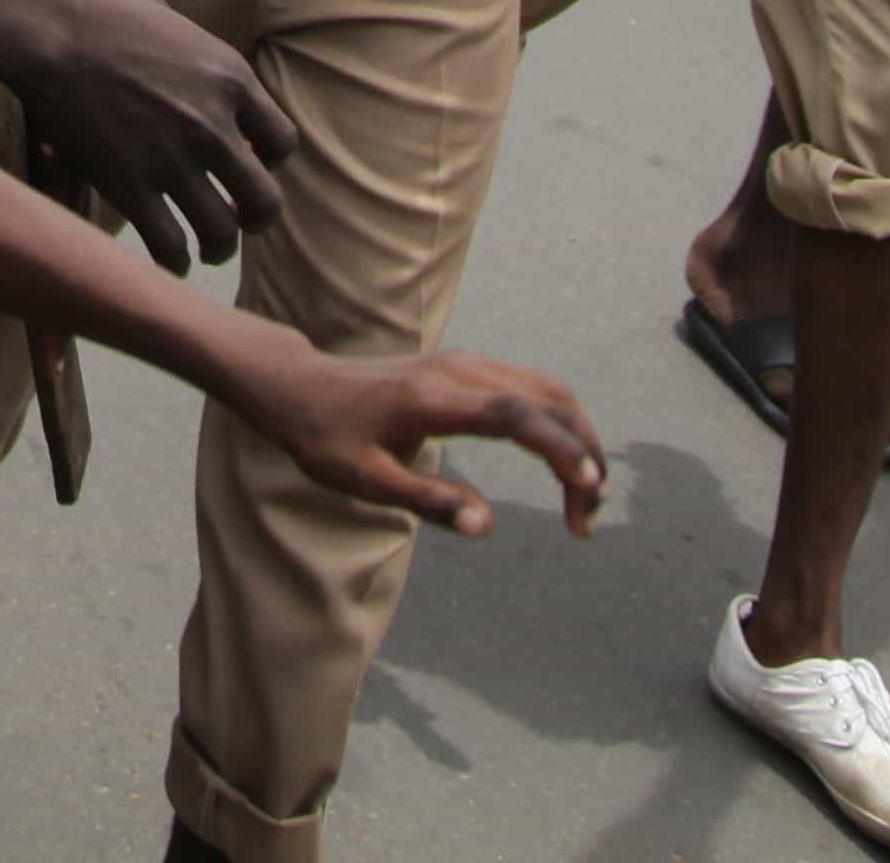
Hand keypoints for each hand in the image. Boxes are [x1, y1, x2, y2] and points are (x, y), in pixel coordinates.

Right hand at [12, 0, 300, 270]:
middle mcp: (213, 125)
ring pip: (221, 233)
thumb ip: (195, 57)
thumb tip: (194, 72)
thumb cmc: (101, 12)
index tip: (248, 164)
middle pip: (265, 199)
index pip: (282, 142)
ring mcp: (173, 160)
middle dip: (256, 218)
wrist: (49, 30)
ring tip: (208, 251)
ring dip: (218, 249)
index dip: (269, 161)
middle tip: (239, 221)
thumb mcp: (172, 20)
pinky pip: (168, 245)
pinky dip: (174, 262)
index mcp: (230, 79)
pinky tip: (168, 259)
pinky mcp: (130, 186)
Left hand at [243, 330, 610, 540]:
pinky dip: (559, 424)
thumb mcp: (365, 481)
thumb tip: (486, 526)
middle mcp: (459, 370)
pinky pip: (531, 388)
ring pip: (546, 391)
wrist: (301, 387)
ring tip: (583, 500)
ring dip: (576, 440)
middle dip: (582, 455)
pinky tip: (562, 464)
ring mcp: (466, 363)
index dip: (561, 448)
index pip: (516, 415)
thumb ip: (427, 501)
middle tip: (586, 520)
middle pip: (547, 400)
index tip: (588, 488)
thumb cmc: (327, 439)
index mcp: (434, 398)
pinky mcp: (467, 368)